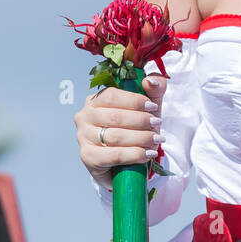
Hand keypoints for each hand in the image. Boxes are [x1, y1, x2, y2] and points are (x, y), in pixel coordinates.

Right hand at [75, 73, 167, 187]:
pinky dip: (134, 154)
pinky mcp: (88, 157)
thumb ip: (154, 87)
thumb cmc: (136, 127)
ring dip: (141, 138)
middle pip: (115, 117)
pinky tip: (147, 154)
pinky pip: (114, 155)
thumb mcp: (148, 106)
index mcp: (95, 100)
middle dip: (141, 121)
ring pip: (115, 136)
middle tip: (157, 124)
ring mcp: (83, 137)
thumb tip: (149, 81)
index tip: (153, 107)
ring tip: (156, 139)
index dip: (134, 101)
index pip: (112, 95)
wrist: (126, 160)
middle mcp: (84, 116)